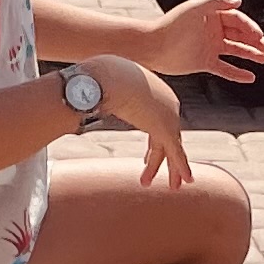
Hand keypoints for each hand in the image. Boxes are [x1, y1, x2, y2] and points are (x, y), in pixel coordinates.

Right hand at [90, 58, 194, 185]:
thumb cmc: (100, 79)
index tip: (146, 157)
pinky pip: (176, 153)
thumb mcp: (100, 87)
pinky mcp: (166, 129)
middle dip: (164, 155)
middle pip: (167, 135)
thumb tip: (76, 99)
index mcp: (153, 91)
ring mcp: (169, 115)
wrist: (108, 77)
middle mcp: (166, 102)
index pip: (156, 121)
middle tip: (165, 171)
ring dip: (170, 169)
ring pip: (171, 147)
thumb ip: (96, 96)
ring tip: (172, 187)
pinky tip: (187, 181)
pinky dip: (181, 168)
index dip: (153, 142)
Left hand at [136, 0, 263, 87]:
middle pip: (240, 35)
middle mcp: (212, 31)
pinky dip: (237, 73)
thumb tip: (238, 1)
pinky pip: (225, 69)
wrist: (153, 46)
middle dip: (255, 41)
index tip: (259, 35)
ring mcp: (209, 47)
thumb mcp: (196, 7)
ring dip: (251, 54)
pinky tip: (250, 77)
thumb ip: (217, 1)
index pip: (237, 20)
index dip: (250, 27)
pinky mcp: (204, 63)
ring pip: (235, 51)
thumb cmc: (171, 25)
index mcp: (212, 16)